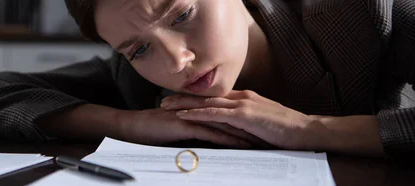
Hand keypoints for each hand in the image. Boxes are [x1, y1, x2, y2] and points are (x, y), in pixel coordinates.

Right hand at [118, 108, 252, 147]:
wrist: (133, 126)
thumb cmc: (153, 127)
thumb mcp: (179, 126)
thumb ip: (195, 126)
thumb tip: (209, 134)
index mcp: (198, 107)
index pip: (226, 112)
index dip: (243, 119)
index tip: (260, 126)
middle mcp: (198, 108)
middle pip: (230, 116)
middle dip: (249, 124)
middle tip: (268, 132)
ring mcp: (193, 115)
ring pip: (224, 124)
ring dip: (243, 133)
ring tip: (261, 141)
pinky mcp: (186, 125)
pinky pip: (211, 133)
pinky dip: (226, 139)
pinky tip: (239, 145)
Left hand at [161, 90, 317, 149]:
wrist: (305, 131)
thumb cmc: (286, 131)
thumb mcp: (261, 123)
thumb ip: (245, 123)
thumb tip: (231, 128)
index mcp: (245, 98)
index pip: (214, 96)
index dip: (195, 96)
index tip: (177, 97)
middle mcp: (242, 97)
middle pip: (206, 96)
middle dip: (183, 97)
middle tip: (163, 98)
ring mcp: (243, 105)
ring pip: (207, 102)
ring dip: (184, 104)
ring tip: (166, 105)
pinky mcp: (245, 115)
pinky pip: (216, 114)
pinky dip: (198, 114)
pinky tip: (184, 115)